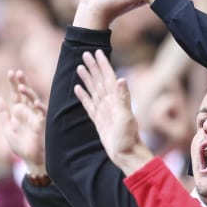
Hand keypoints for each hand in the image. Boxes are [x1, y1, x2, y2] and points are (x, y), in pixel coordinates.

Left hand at [0, 70, 46, 174]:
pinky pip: (42, 114)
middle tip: (17, 73)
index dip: (13, 84)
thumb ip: (3, 114)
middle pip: (25, 94)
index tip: (10, 73)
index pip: (16, 94)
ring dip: (29, 94)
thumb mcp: (7, 129)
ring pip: (34, 101)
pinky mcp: (42, 125)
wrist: (30, 160)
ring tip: (22, 87)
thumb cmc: (20, 146)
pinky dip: (40, 108)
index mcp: (18, 112)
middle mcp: (28, 112)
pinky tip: (36, 103)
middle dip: (22, 83)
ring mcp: (35, 117)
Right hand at [74, 50, 153, 174]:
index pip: (108, 77)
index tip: (97, 52)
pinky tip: (77, 88)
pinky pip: (88, 104)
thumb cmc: (128, 138)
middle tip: (85, 53)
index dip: (103, 64)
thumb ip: (123, 98)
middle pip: (99, 80)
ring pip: (93, 89)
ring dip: (87, 78)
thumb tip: (121, 79)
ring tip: (80, 66)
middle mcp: (110, 102)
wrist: (126, 154)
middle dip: (93, 67)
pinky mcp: (98, 119)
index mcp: (116, 99)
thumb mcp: (126, 117)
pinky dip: (83, 95)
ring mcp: (104, 110)